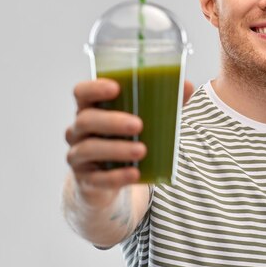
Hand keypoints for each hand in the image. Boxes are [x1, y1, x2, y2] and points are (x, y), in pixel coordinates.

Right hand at [65, 79, 194, 207]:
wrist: (112, 178)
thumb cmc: (127, 138)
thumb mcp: (144, 119)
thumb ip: (164, 102)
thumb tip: (187, 86)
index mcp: (91, 108)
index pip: (82, 92)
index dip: (95, 88)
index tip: (116, 88)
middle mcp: (78, 130)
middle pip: (86, 120)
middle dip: (112, 121)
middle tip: (139, 125)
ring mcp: (78, 155)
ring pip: (89, 149)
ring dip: (116, 149)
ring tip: (141, 151)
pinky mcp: (86, 180)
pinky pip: (97, 178)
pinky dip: (117, 176)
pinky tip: (135, 174)